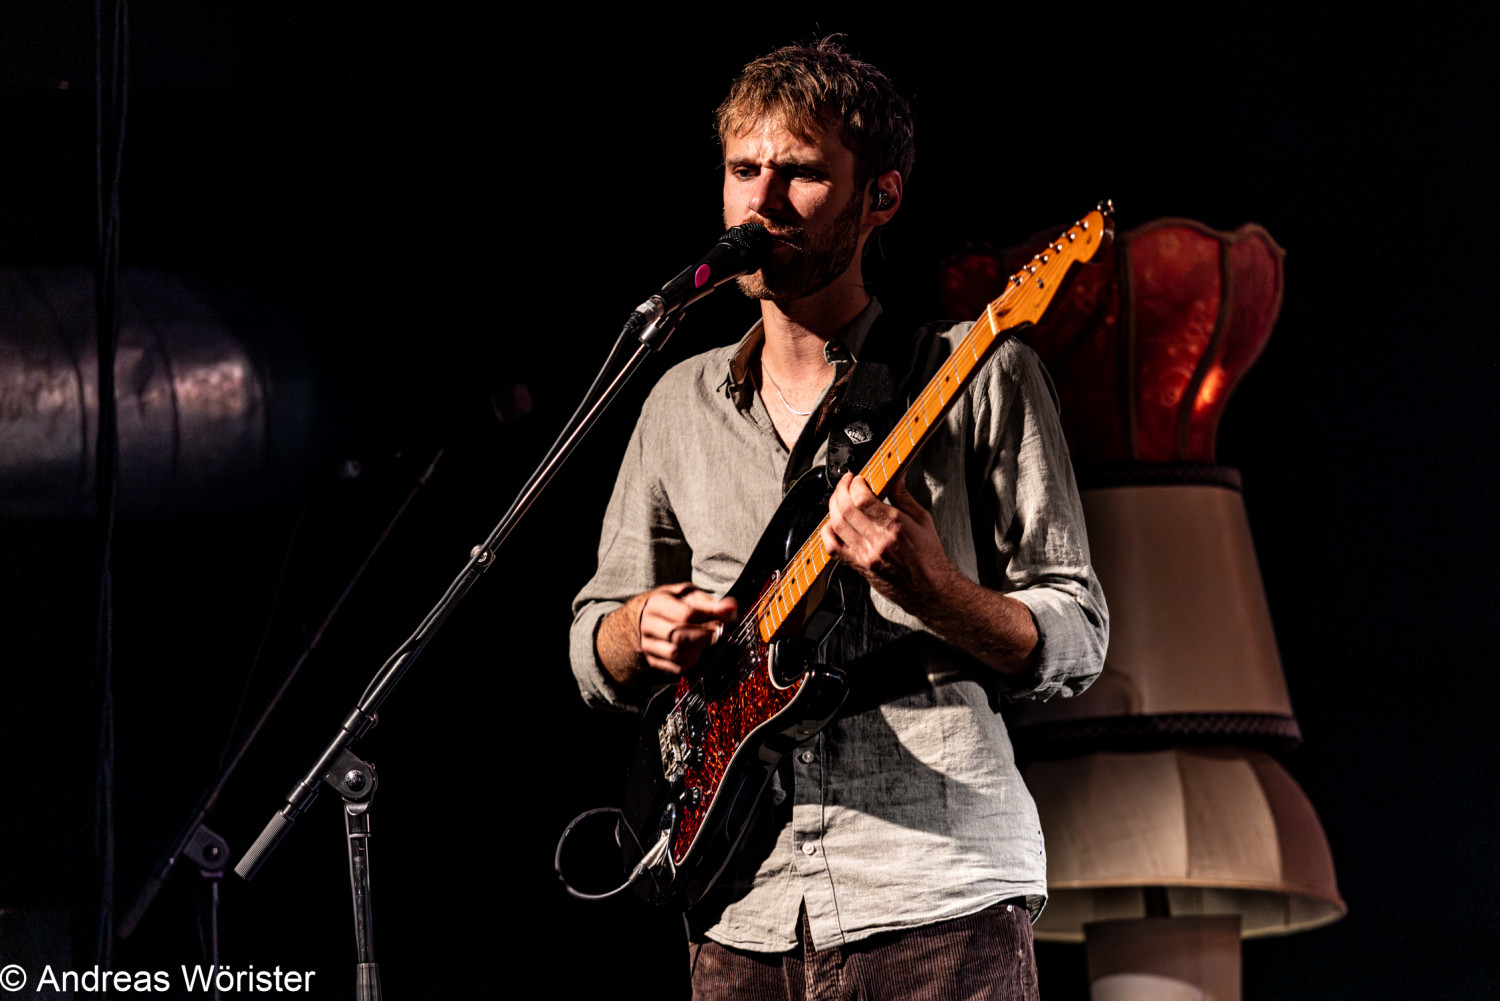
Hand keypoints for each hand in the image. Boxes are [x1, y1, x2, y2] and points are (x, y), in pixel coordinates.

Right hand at [635, 583, 737, 675]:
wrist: (645, 615)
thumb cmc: (672, 603)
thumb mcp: (688, 594)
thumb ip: (709, 602)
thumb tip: (731, 607)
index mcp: (657, 603)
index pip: (686, 614)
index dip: (709, 618)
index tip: (722, 619)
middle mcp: (648, 625)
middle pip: (679, 636)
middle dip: (705, 636)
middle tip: (717, 632)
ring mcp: (648, 644)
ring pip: (677, 654)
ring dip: (699, 649)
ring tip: (706, 640)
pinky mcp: (653, 660)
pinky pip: (676, 667)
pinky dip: (692, 661)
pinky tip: (697, 651)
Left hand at [821, 472, 954, 612]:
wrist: (930, 591)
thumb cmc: (929, 558)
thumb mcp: (923, 521)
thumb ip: (904, 498)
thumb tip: (896, 477)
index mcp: (896, 526)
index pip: (863, 499)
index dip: (855, 484)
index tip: (857, 478)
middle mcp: (879, 541)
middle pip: (846, 509)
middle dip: (841, 490)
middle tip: (846, 483)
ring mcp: (866, 555)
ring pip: (837, 525)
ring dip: (833, 507)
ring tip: (839, 498)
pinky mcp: (860, 567)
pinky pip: (833, 548)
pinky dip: (827, 532)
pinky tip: (832, 523)